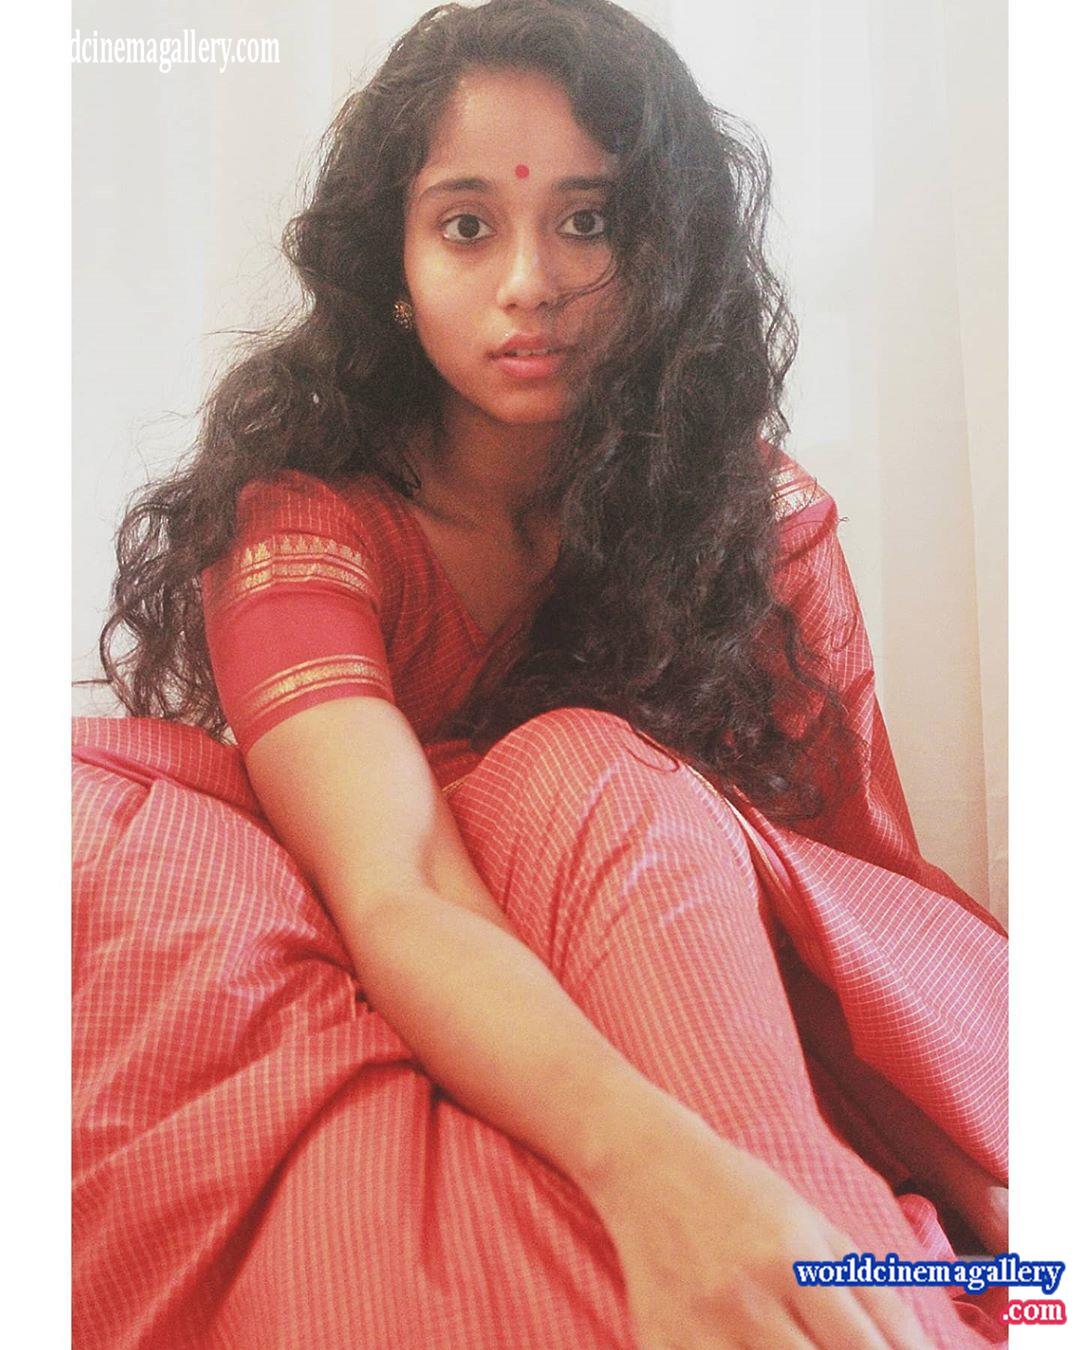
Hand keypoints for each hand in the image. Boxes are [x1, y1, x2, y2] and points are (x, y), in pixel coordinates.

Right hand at [587, 1099, 932, 1348]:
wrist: (648, 1167)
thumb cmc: (742, 1192)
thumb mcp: (814, 1225)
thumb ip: (871, 1293)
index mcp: (793, 1262)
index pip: (864, 1349)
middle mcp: (749, 1299)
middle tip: (834, 1346)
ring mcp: (702, 1329)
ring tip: (794, 1342)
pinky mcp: (662, 1345)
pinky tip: (751, 1349)